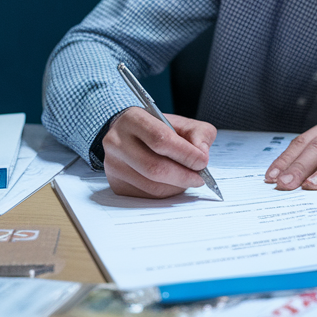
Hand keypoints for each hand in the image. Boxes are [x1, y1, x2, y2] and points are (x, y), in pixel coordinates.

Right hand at [102, 108, 217, 198]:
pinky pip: (147, 196)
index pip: (160, 139)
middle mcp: (117, 142)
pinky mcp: (116, 185)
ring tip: (186, 179)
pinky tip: (171, 184)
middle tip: (199, 178)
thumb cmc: (155, 128)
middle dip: (183, 176)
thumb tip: (201, 155)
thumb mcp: (180, 122)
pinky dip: (166, 193)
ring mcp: (113, 166)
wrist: (126, 134)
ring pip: (152, 187)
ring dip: (176, 187)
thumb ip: (198, 133)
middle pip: (154, 168)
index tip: (202, 162)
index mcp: (133, 120)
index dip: (185, 154)